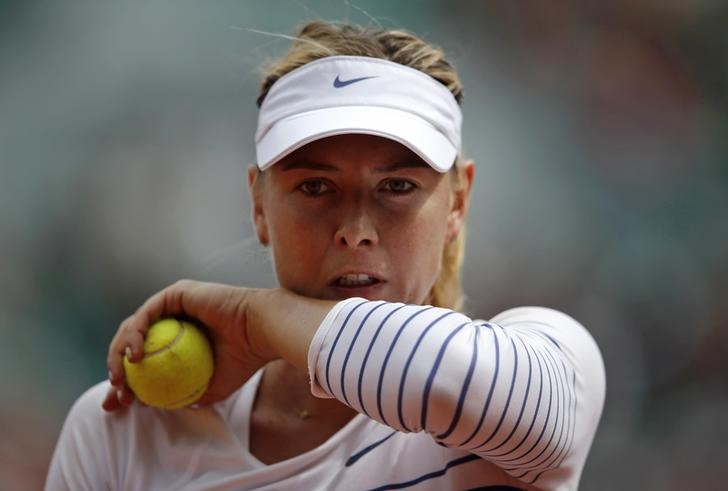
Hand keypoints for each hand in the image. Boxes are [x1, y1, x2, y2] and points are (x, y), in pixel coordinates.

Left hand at [103, 280, 274, 410]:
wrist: (262, 332)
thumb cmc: (244, 360)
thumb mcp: (209, 387)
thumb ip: (183, 394)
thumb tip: (153, 406)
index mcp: (182, 339)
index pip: (146, 359)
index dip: (127, 382)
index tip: (119, 403)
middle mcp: (175, 319)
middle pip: (134, 343)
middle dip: (117, 370)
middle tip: (115, 395)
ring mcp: (174, 304)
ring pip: (134, 328)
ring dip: (119, 354)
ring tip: (121, 378)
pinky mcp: (176, 293)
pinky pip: (146, 314)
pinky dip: (135, 335)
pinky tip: (135, 357)